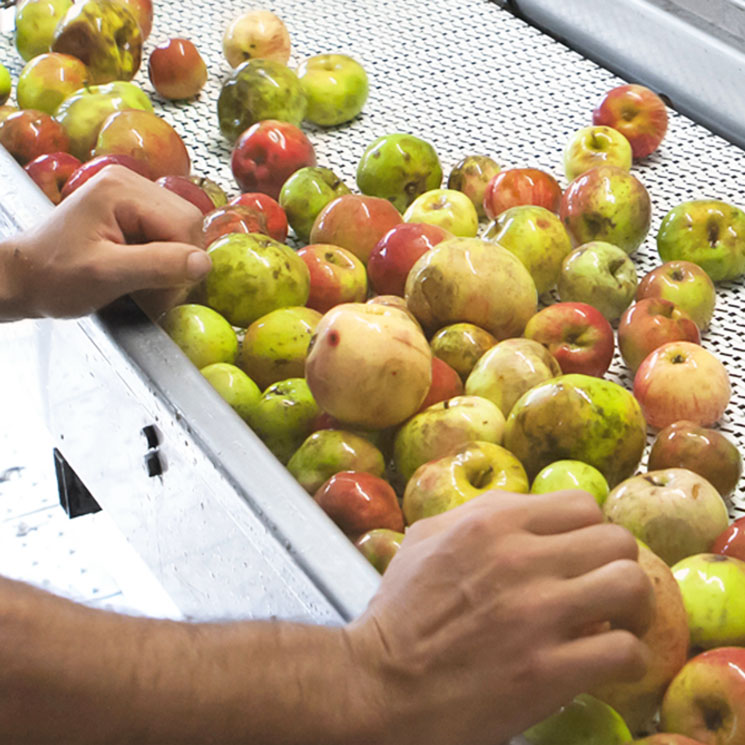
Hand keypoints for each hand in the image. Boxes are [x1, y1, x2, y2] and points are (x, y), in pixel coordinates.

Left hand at [1, 165, 209, 319]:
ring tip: (143, 282)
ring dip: (172, 263)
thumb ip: (157, 266)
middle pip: (187, 223)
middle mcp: (131, 182)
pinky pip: (169, 234)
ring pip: (182, 231)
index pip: (185, 222)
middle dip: (179, 262)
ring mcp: (132, 195)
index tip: (162, 291)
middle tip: (153, 289)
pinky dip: (163, 259)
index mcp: (123, 188)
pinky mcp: (133, 211)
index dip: (183, 261)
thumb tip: (204, 263)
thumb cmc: (54, 277)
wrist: (25, 279)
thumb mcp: (106, 275)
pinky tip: (142, 271)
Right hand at [348, 490, 652, 744]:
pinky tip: (608, 662)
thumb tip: (524, 507)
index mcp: (491, 522)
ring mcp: (537, 613)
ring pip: (632, 584)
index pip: (582, 505)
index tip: (583, 554)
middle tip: (605, 587)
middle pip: (617, 540)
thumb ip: (477, 514)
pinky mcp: (548, 670)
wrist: (380, 684)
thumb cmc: (399, 613)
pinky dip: (627, 658)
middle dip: (617, 564)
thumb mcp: (425, 540)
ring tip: (619, 621)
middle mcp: (519, 557)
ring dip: (634, 607)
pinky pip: (625, 650)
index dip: (589, 531)